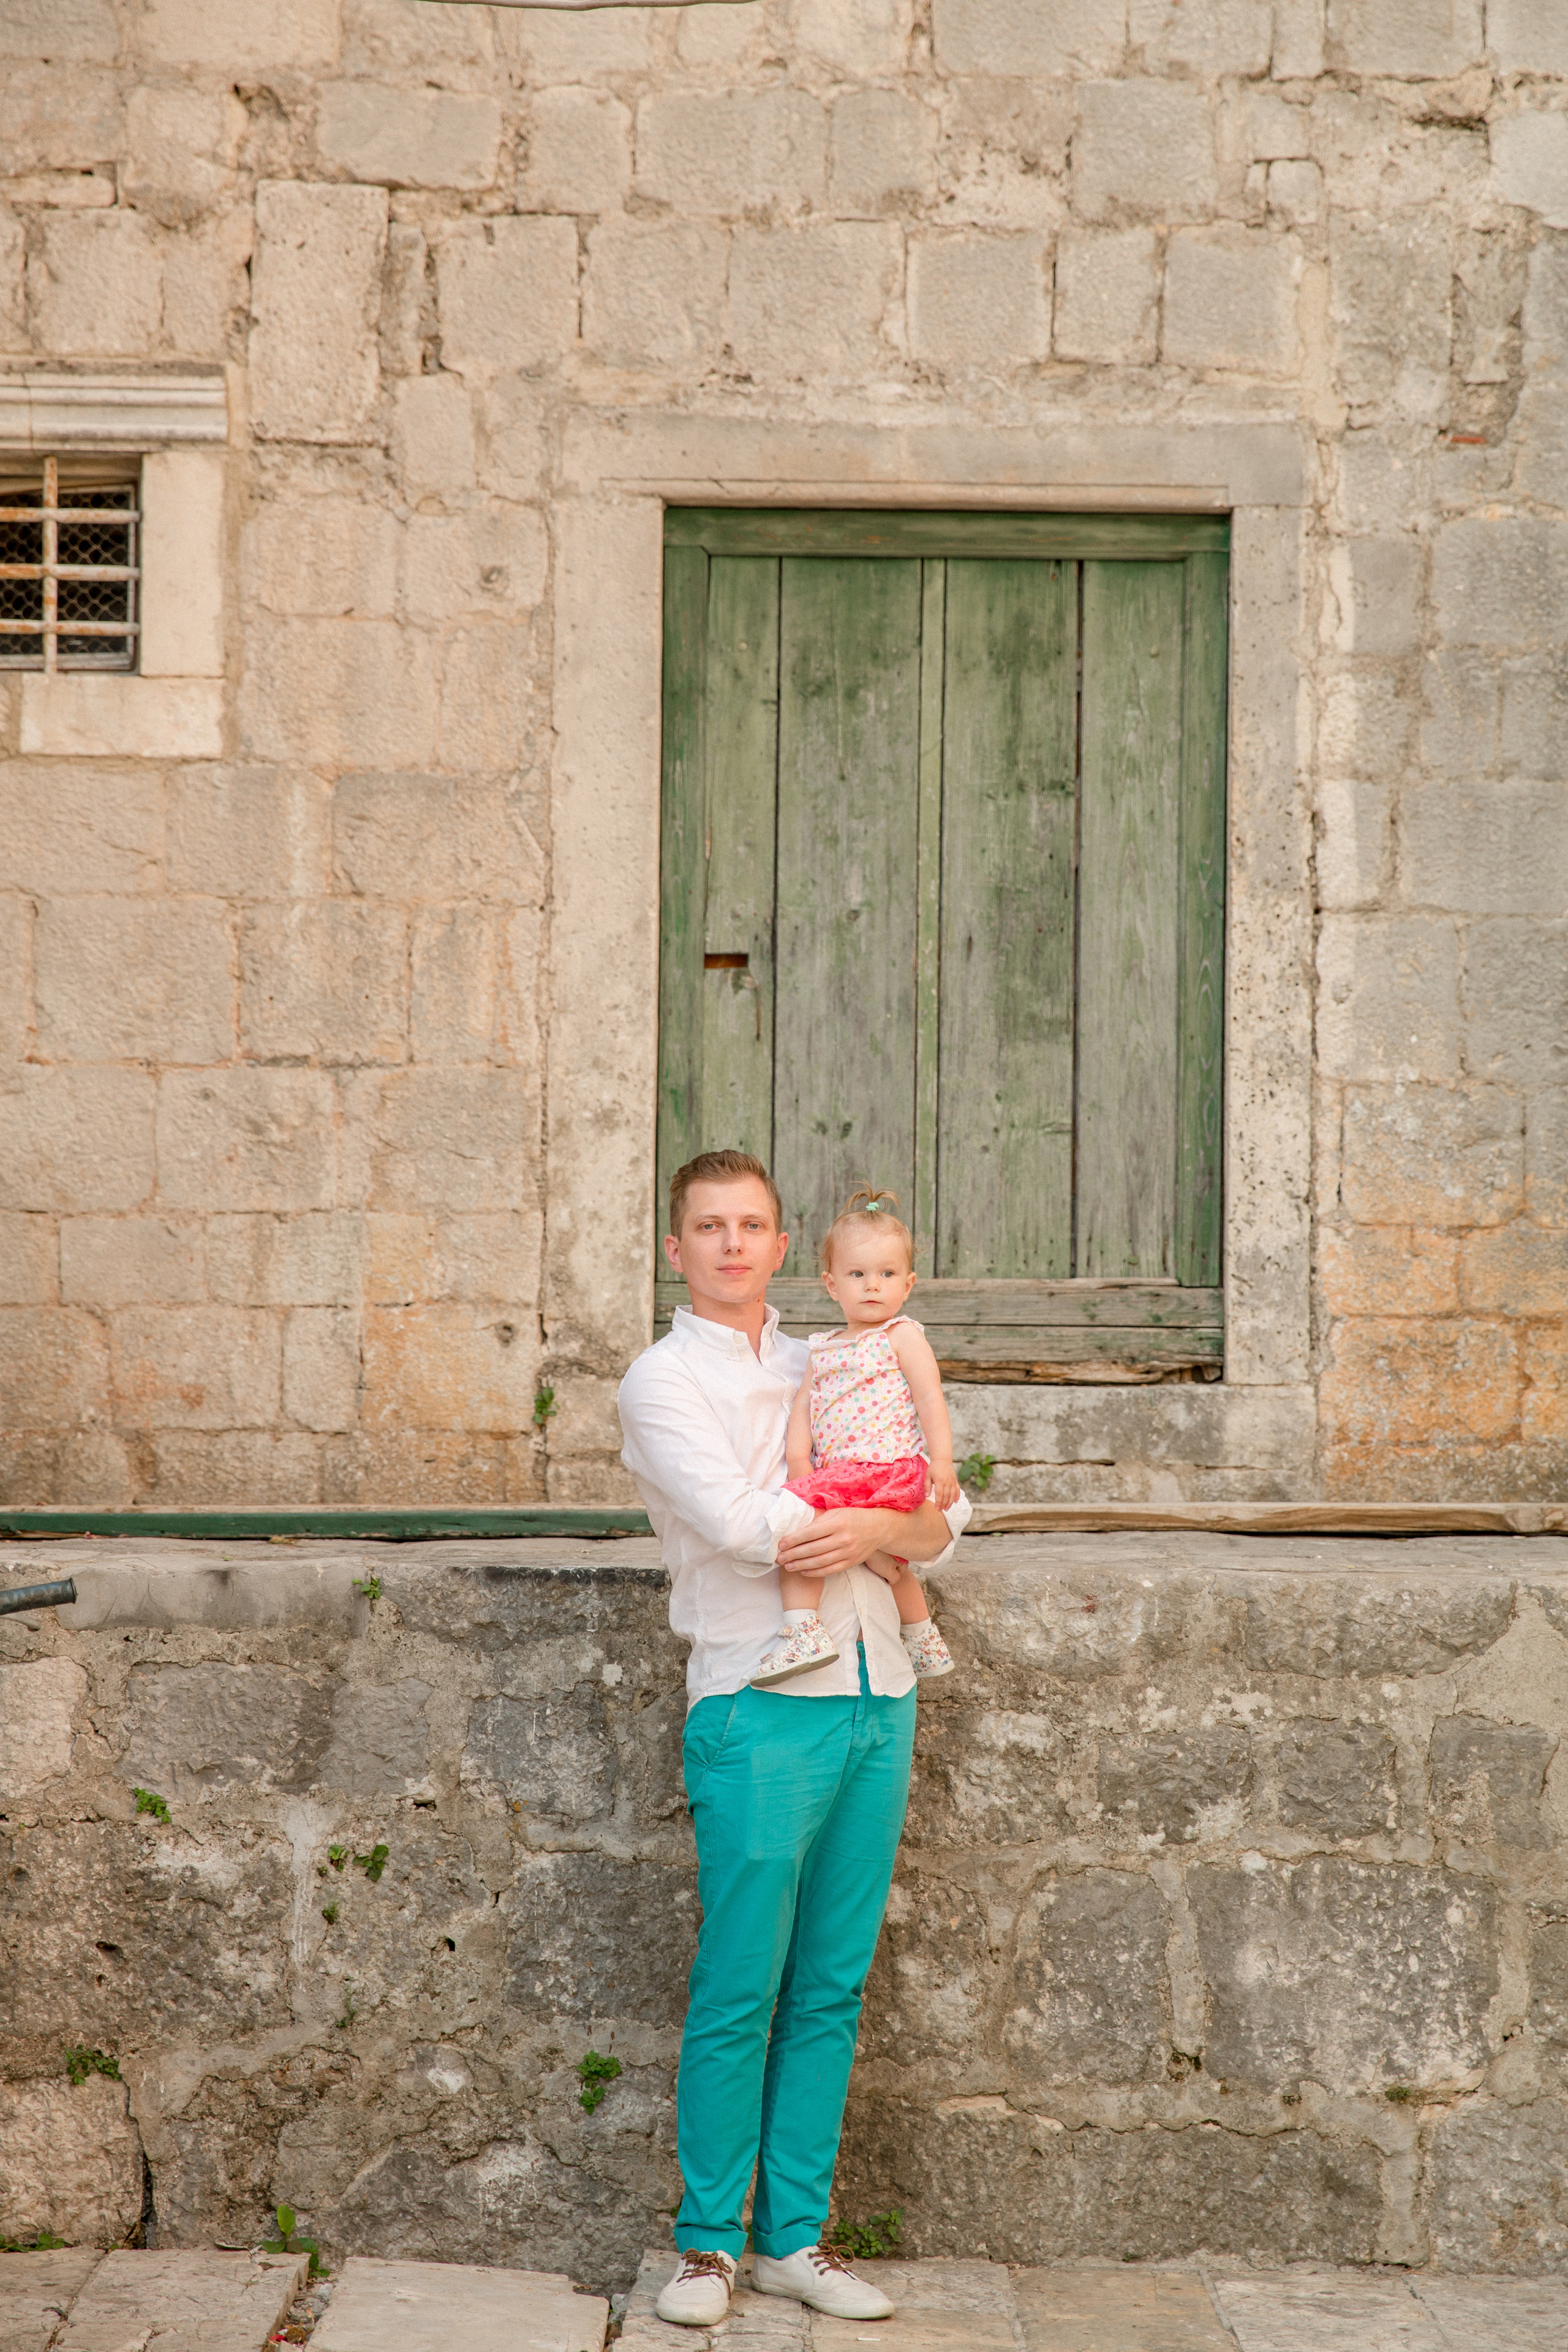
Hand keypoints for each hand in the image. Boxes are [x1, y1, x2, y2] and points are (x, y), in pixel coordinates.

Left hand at [777, 1506, 901, 1577]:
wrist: (878, 1528)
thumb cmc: (852, 1517)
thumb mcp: (836, 1513)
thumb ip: (818, 1522)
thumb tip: (796, 1533)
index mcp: (837, 1523)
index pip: (810, 1533)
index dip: (794, 1540)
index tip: (781, 1544)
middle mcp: (843, 1539)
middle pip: (813, 1550)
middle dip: (793, 1555)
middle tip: (780, 1558)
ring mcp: (848, 1552)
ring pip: (819, 1562)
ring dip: (801, 1565)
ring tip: (788, 1566)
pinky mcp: (851, 1563)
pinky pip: (830, 1570)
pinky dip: (815, 1572)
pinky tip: (803, 1571)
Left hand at [929, 1468, 960, 1509]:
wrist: (943, 1460)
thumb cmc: (934, 1468)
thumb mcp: (927, 1475)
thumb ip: (927, 1486)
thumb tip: (927, 1496)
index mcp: (939, 1481)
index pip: (939, 1494)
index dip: (938, 1502)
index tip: (936, 1508)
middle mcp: (947, 1482)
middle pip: (946, 1496)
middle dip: (943, 1504)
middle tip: (940, 1510)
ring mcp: (952, 1482)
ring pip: (953, 1495)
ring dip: (950, 1503)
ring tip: (947, 1509)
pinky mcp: (955, 1481)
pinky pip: (958, 1490)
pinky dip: (957, 1496)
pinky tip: (955, 1502)